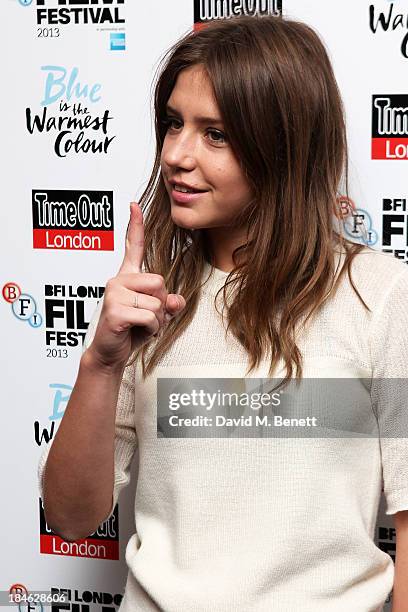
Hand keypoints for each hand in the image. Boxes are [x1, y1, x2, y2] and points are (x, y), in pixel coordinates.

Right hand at [86, 202, 185, 368]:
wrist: (110, 354)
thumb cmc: (130, 332)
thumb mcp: (156, 317)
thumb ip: (168, 305)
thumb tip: (176, 300)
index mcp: (127, 278)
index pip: (132, 248)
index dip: (135, 226)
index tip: (134, 205)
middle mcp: (118, 281)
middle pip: (160, 281)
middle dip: (161, 305)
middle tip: (147, 318)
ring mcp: (114, 294)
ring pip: (157, 302)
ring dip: (157, 320)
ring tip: (139, 326)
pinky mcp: (115, 311)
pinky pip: (150, 317)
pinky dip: (151, 329)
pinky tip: (135, 332)